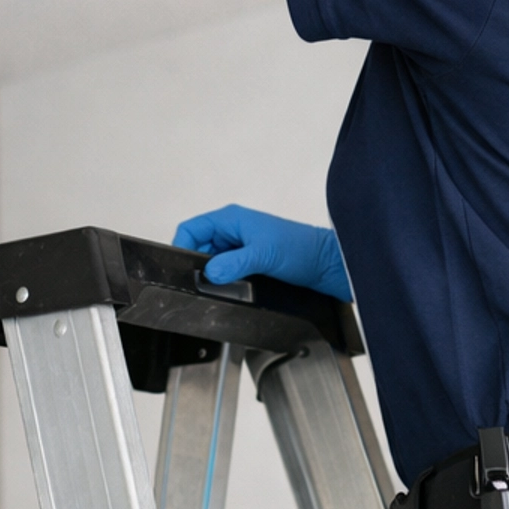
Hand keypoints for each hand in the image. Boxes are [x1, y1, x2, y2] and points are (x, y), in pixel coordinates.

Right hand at [173, 203, 351, 299]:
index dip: (182, 247)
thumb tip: (210, 272)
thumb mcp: (263, 254)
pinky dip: (225, 281)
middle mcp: (233, 231)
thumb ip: (233, 263)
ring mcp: (240, 247)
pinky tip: (233, 288)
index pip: (191, 229)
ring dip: (214, 275)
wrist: (326, 265)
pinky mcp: (248, 262)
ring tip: (223, 286)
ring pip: (212, 262)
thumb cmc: (301, 248)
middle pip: (199, 247)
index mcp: (231, 219)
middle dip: (199, 265)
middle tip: (203, 282)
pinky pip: (226, 272)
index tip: (181, 268)